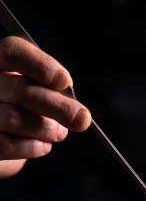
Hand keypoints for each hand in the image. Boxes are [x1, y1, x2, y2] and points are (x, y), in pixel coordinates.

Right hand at [0, 36, 90, 160]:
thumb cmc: (16, 107)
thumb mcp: (29, 90)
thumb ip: (47, 91)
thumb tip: (74, 109)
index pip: (13, 52)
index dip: (41, 66)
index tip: (66, 82)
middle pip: (20, 90)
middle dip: (58, 107)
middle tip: (82, 119)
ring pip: (15, 119)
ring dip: (46, 129)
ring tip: (58, 133)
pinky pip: (6, 145)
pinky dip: (32, 147)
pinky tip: (43, 145)